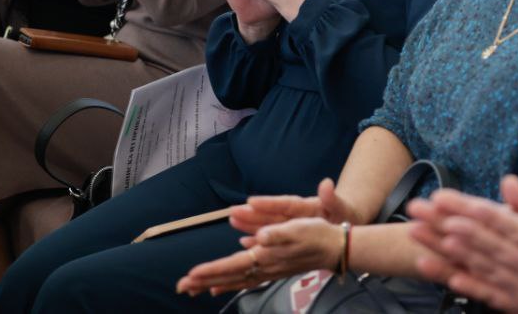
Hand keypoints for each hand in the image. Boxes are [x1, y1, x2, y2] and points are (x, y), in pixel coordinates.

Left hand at [176, 217, 341, 297]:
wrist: (336, 247)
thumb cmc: (318, 234)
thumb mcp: (299, 227)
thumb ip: (278, 233)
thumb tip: (261, 237)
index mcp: (267, 256)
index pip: (233, 264)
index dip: (212, 269)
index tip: (191, 274)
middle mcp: (265, 267)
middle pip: (229, 276)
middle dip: (204, 281)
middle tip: (181, 287)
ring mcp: (269, 270)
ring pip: (235, 279)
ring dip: (213, 283)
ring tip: (193, 289)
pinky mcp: (273, 268)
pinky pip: (245, 279)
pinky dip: (230, 282)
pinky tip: (222, 285)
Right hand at [230, 178, 361, 236]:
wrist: (346, 223)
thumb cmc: (343, 213)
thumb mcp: (341, 206)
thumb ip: (332, 197)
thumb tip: (326, 184)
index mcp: (307, 206)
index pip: (286, 203)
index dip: (269, 203)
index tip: (252, 201)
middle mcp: (295, 214)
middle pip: (272, 213)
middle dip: (253, 213)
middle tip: (233, 211)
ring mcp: (291, 224)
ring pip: (268, 224)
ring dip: (251, 223)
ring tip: (233, 220)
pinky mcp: (290, 233)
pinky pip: (272, 236)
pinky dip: (259, 239)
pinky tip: (245, 241)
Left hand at [407, 176, 517, 313]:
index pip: (502, 223)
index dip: (472, 211)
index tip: (447, 199)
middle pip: (481, 241)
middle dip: (447, 223)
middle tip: (421, 209)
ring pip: (477, 265)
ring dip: (446, 251)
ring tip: (420, 236)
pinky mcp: (516, 303)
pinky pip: (487, 294)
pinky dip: (466, 285)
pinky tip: (445, 275)